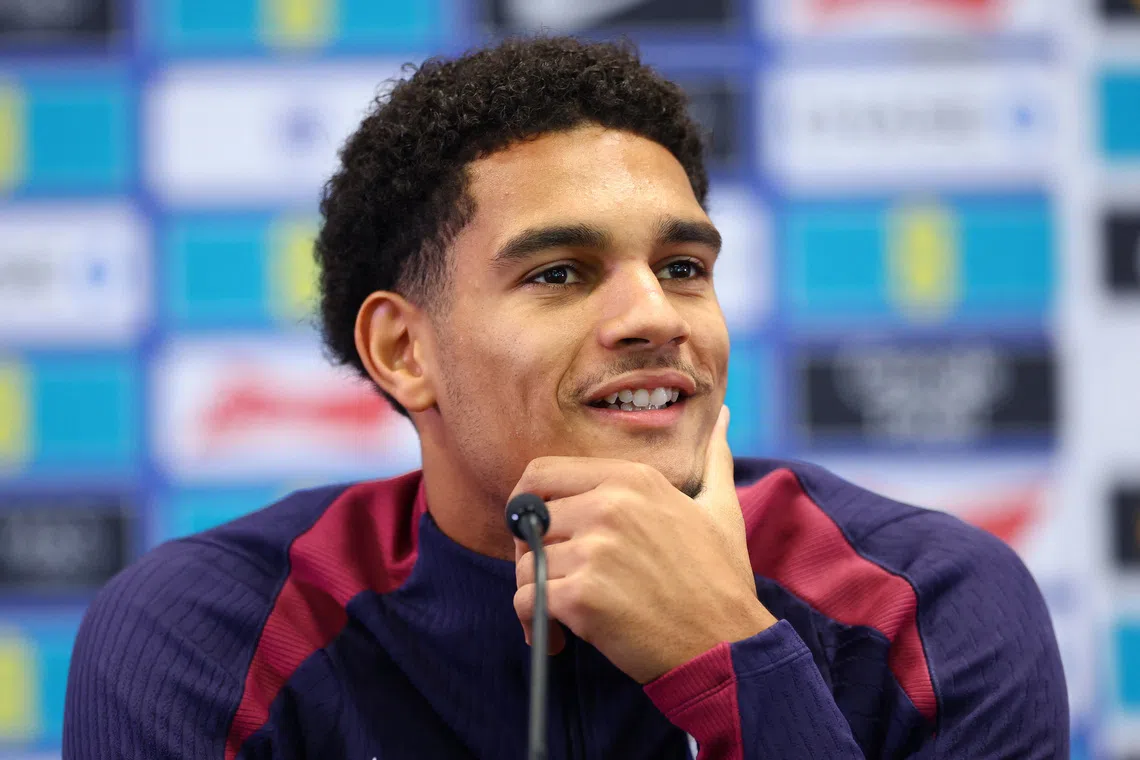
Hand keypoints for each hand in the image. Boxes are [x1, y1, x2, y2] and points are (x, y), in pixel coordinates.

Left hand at [512, 406, 776, 683]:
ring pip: (525, 564)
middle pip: (529, 519)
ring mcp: (594, 549)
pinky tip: (559, 638)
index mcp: (632, 478)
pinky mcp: (582, 595)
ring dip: (536, 594)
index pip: (543, 472)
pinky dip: (534, 624)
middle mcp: (608, 505)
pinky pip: (527, 601)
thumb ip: (714, 460)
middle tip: (553, 579)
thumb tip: (723, 417)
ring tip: (562, 617)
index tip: (539, 533)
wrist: (728, 645)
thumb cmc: (721, 581)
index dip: (530, 504)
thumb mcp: (721, 509)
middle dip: (531, 552)